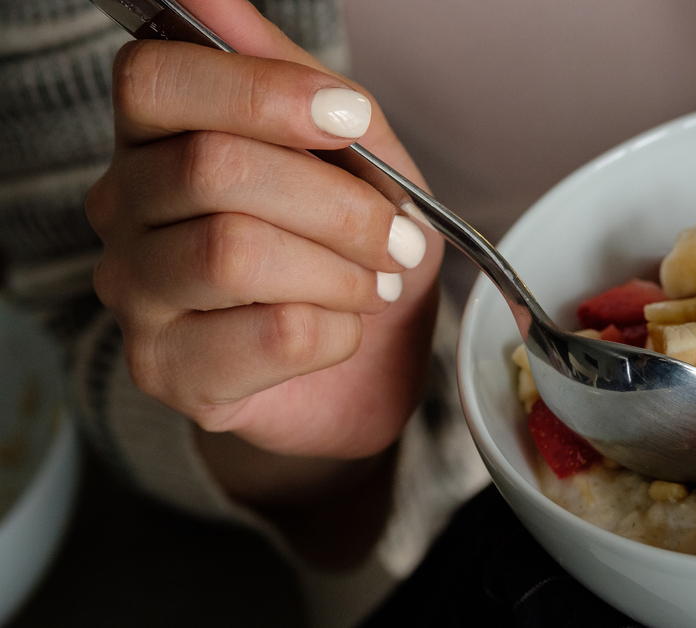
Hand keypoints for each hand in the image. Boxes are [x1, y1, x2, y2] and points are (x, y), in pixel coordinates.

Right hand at [86, 0, 440, 488]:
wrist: (362, 368)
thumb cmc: (348, 248)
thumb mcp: (349, 152)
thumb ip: (290, 75)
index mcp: (159, 135)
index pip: (157, 79)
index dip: (262, 92)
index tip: (347, 122)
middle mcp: (124, 207)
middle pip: (212, 168)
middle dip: (338, 203)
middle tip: (397, 237)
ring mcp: (135, 292)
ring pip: (234, 252)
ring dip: (340, 270)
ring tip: (372, 283)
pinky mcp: (167, 370)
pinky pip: (270, 333)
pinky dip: (337, 331)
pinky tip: (342, 330)